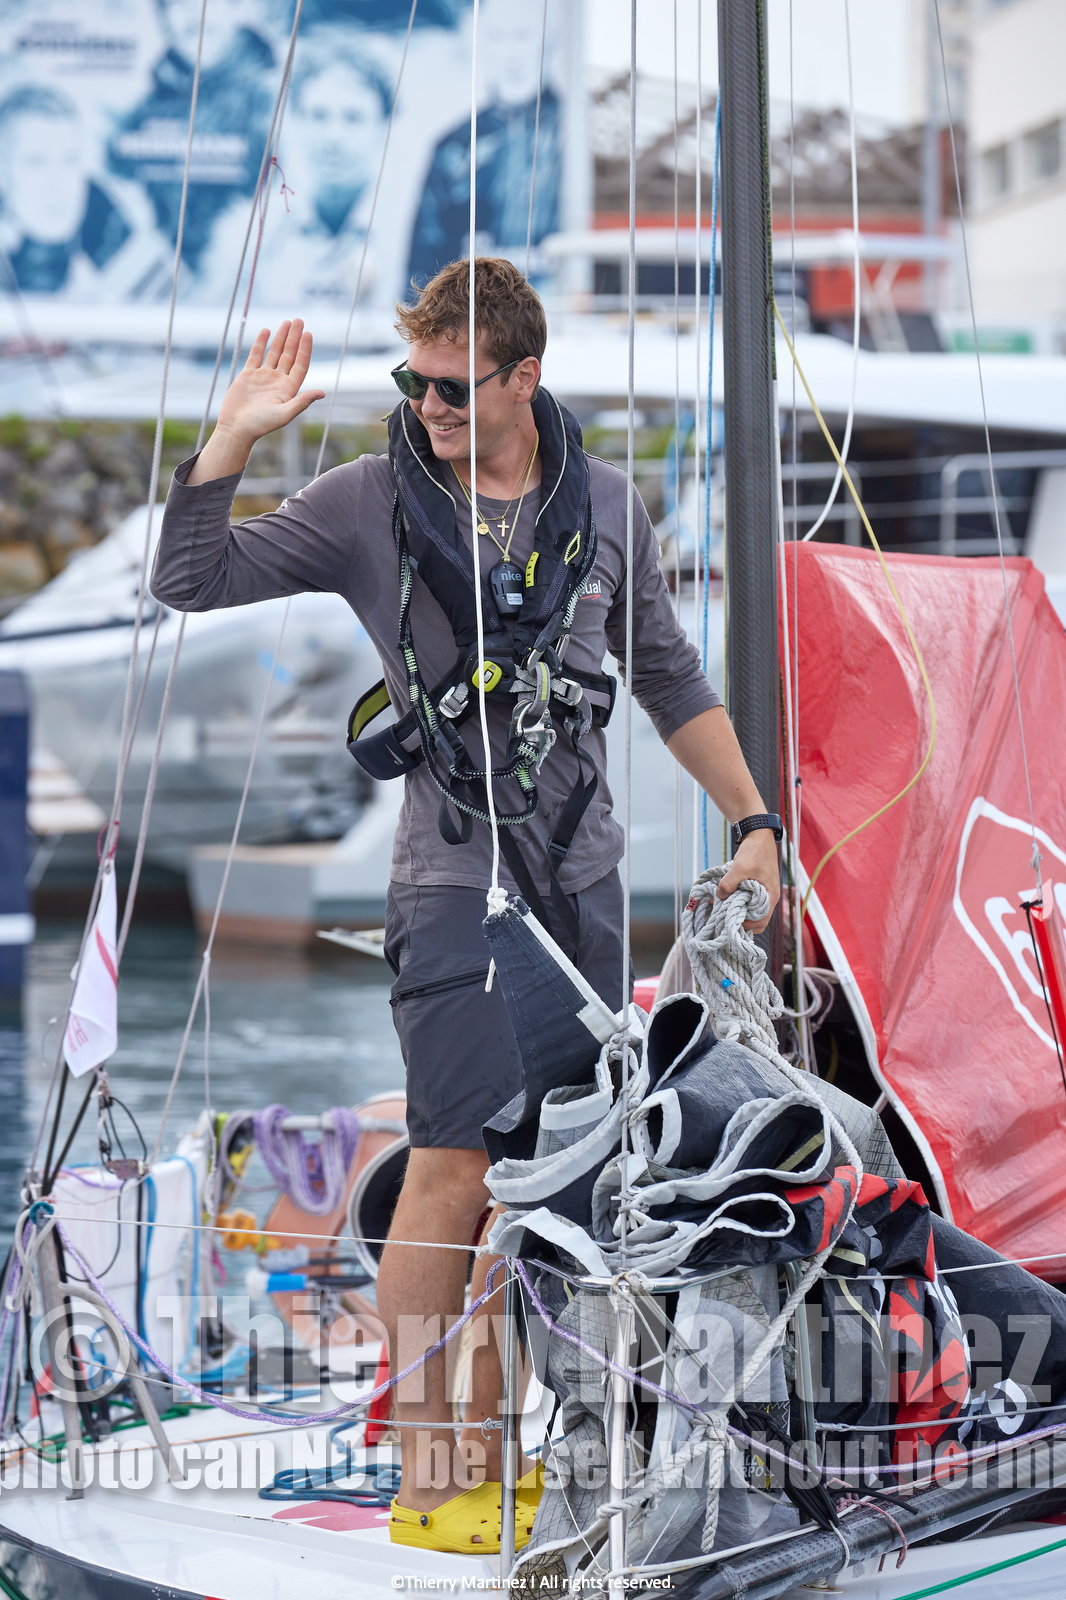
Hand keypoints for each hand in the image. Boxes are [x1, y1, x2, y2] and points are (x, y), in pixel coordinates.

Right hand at [217, 320, 324, 446]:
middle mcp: (278, 381)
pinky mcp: (248, 375)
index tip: (308, 334)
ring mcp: (263, 377)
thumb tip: (322, 393)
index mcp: (289, 389)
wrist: (237, 428)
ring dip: (281, 337)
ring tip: (287, 322)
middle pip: (289, 355)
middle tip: (299, 320)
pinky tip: (266, 331)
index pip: (300, 365)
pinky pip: (256, 355)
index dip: (305, 349)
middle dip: (294, 338)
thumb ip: (302, 402)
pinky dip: (261, 343)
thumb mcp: (284, 414)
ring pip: (274, 353)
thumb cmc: (261, 425)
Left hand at [716, 829, 780, 933]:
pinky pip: (744, 900)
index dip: (746, 925)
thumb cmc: (755, 851)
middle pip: (754, 919)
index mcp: (770, 896)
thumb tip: (719, 897)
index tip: (730, 921)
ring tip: (720, 907)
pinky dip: (734, 900)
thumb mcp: (740, 867)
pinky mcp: (753, 888)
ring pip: (747, 910)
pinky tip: (722, 897)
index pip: (761, 922)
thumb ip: (729, 883)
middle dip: (739, 919)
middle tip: (723, 916)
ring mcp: (760, 893)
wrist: (757, 835)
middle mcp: (767, 898)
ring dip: (735, 909)